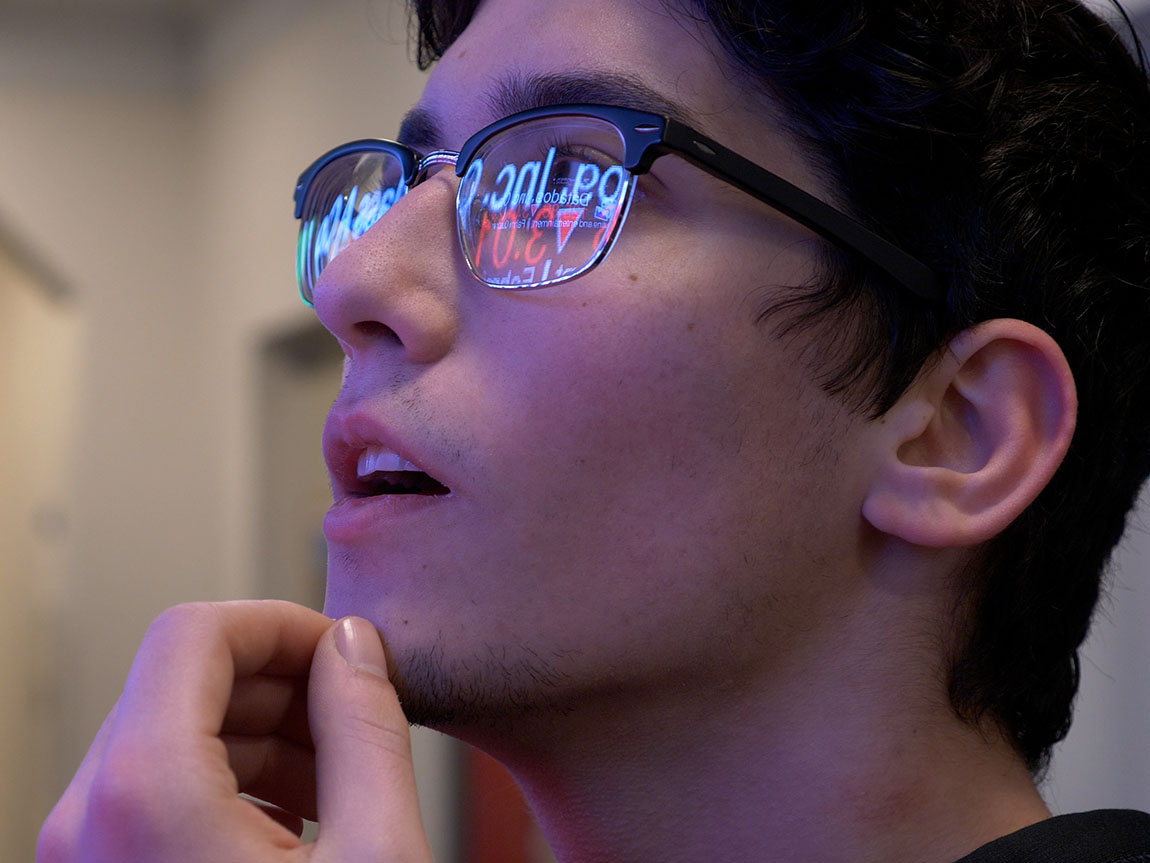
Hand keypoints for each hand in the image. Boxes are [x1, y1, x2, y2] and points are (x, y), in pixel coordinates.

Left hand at [37, 600, 433, 862]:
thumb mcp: (378, 855)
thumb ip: (367, 730)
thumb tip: (353, 645)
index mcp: (144, 795)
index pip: (194, 632)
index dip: (282, 623)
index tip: (344, 649)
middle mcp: (87, 820)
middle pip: (183, 680)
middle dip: (284, 682)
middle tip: (357, 716)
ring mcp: (84, 856)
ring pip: (172, 734)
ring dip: (265, 733)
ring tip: (337, 783)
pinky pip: (157, 793)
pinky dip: (231, 783)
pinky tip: (297, 823)